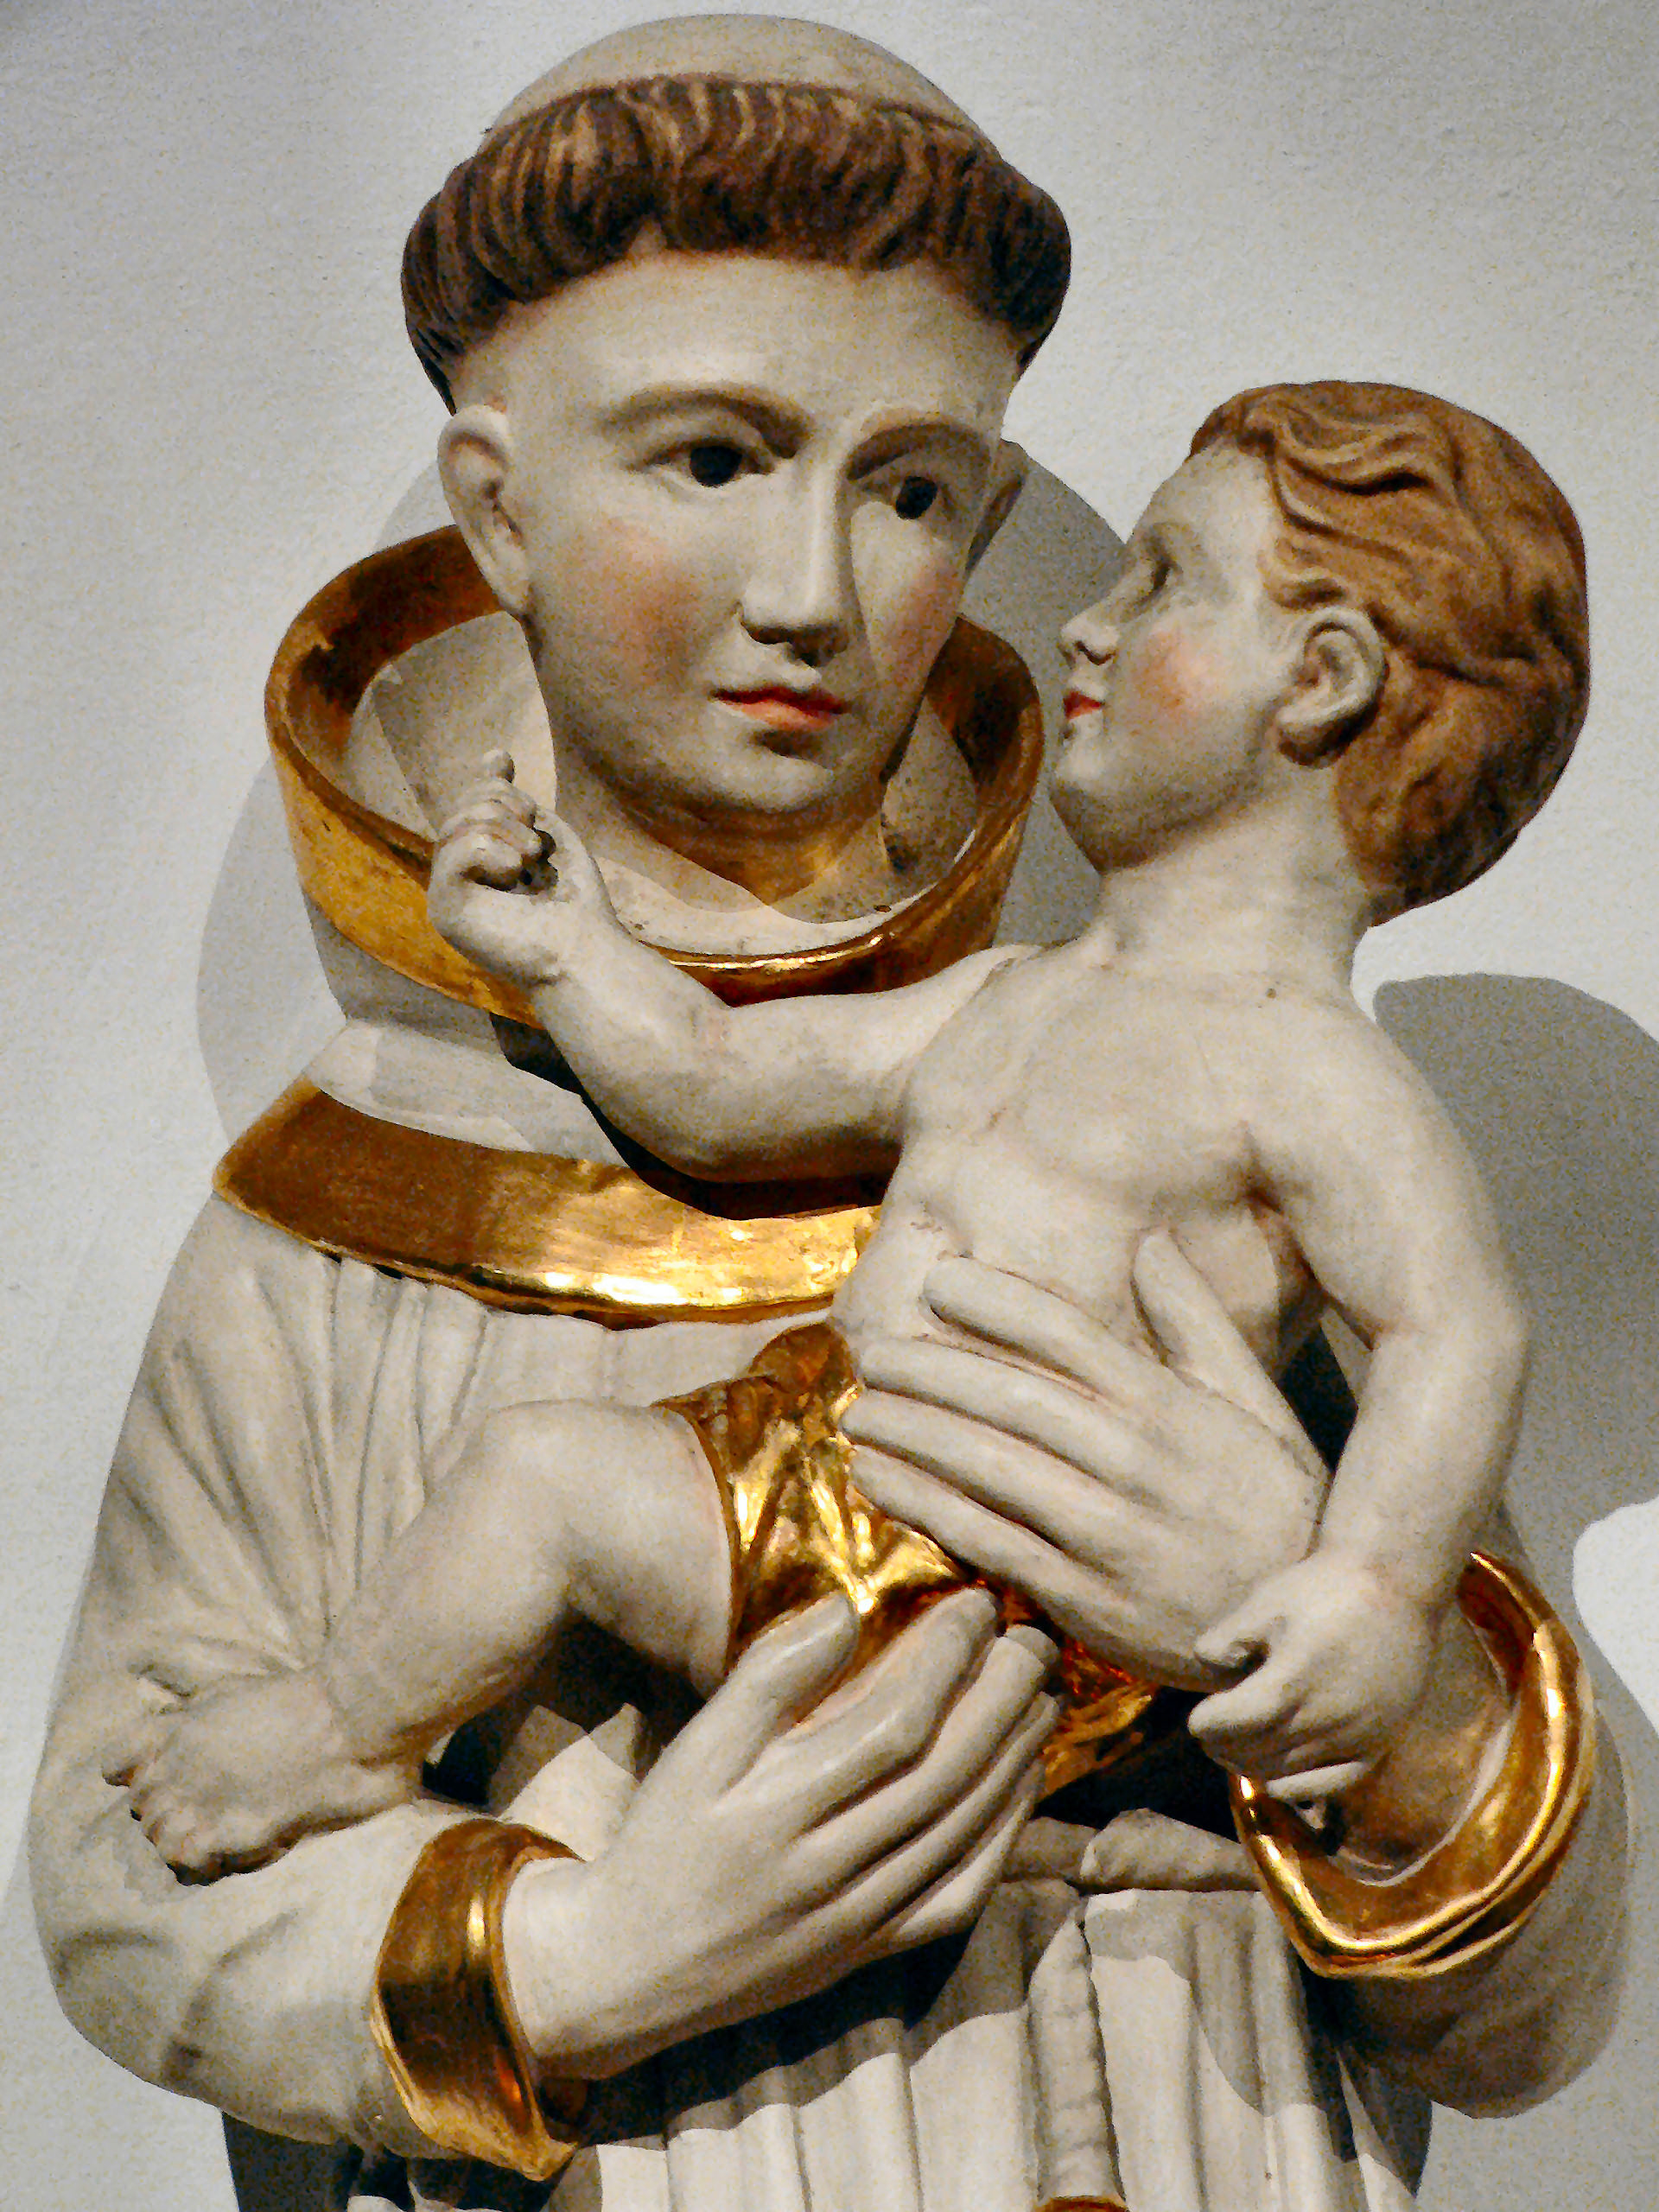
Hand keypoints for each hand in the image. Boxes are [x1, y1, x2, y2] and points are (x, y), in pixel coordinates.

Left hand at [104, 1671, 415, 1874]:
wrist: (341, 1720)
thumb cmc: (295, 1700)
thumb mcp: (229, 1690)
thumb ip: (193, 1715)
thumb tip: (177, 1726)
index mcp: (172, 1731)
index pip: (116, 1763)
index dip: (133, 1773)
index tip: (157, 1774)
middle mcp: (174, 1769)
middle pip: (140, 1806)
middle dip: (166, 1807)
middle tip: (204, 1805)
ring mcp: (196, 1803)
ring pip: (158, 1837)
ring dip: (181, 1836)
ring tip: (214, 1830)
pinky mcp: (224, 1832)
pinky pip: (185, 1861)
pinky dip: (200, 1860)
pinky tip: (226, 1848)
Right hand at [426, 747, 613, 984]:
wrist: (584, 950)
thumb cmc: (574, 902)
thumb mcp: (547, 837)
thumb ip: (517, 804)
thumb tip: (493, 753)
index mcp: (482, 861)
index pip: (471, 803)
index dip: (485, 780)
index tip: (502, 758)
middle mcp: (458, 876)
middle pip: (465, 807)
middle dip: (507, 807)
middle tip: (536, 846)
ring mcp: (446, 893)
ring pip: (460, 823)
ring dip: (508, 832)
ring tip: (531, 863)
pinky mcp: (444, 909)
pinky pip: (457, 850)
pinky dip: (493, 853)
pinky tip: (514, 875)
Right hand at [502, 1590, 1056, 2075]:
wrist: (633, 1969)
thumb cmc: (663, 1838)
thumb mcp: (695, 1751)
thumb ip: (768, 1679)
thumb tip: (846, 1609)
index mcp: (779, 1811)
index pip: (895, 1726)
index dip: (948, 1660)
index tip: (975, 1604)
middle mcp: (829, 1870)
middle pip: (946, 1775)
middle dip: (1003, 1699)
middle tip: (1035, 1638)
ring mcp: (859, 1919)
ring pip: (962, 1831)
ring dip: (1016, 1757)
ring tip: (1044, 1693)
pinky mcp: (872, 1952)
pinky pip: (958, 1895)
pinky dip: (1003, 1838)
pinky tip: (1021, 1787)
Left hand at [840, 1235, 1327, 1687]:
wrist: (1306, 1636)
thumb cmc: (1279, 1509)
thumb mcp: (1257, 1405)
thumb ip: (1196, 1324)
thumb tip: (1152, 1244)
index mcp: (1171, 1406)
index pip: (1066, 1334)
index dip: (996, 1302)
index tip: (941, 1281)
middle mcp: (1133, 1460)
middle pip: (1008, 1396)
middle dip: (929, 1366)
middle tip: (870, 1350)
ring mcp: (1105, 1530)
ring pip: (986, 1465)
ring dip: (911, 1432)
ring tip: (858, 1410)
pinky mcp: (1082, 1595)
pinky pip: (986, 1538)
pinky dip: (923, 1505)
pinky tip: (877, 1480)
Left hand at [1190, 1553, 1437, 1799]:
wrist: (1395, 1585)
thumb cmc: (1324, 1589)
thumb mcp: (1265, 1602)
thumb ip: (1227, 1639)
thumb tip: (1206, 1669)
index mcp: (1292, 1682)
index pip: (1234, 1723)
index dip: (1208, 1725)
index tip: (1196, 1719)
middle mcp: (1326, 1719)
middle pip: (1258, 1751)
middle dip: (1225, 1746)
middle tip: (1210, 1735)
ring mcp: (1357, 1736)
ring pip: (1290, 1772)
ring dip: (1254, 1766)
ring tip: (1235, 1750)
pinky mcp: (1380, 1743)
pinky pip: (1334, 1784)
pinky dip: (1300, 1789)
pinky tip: (1278, 1784)